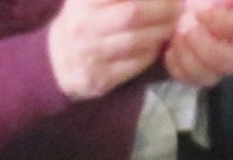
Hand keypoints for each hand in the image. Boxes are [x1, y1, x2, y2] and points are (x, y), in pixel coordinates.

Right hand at [48, 0, 179, 100]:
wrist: (55, 63)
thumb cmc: (82, 21)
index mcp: (83, 1)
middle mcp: (84, 26)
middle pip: (133, 13)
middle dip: (163, 9)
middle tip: (178, 6)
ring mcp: (90, 55)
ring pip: (138, 41)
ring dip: (162, 32)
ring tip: (173, 24)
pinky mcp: (99, 79)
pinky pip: (135, 64)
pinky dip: (151, 53)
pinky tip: (157, 44)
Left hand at [164, 0, 232, 87]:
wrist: (192, 10)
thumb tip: (230, 1)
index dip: (224, 22)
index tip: (200, 13)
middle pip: (232, 61)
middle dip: (205, 47)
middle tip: (185, 28)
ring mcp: (223, 66)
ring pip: (212, 76)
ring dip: (189, 58)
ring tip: (177, 36)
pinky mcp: (203, 76)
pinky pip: (192, 81)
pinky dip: (178, 68)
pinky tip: (170, 50)